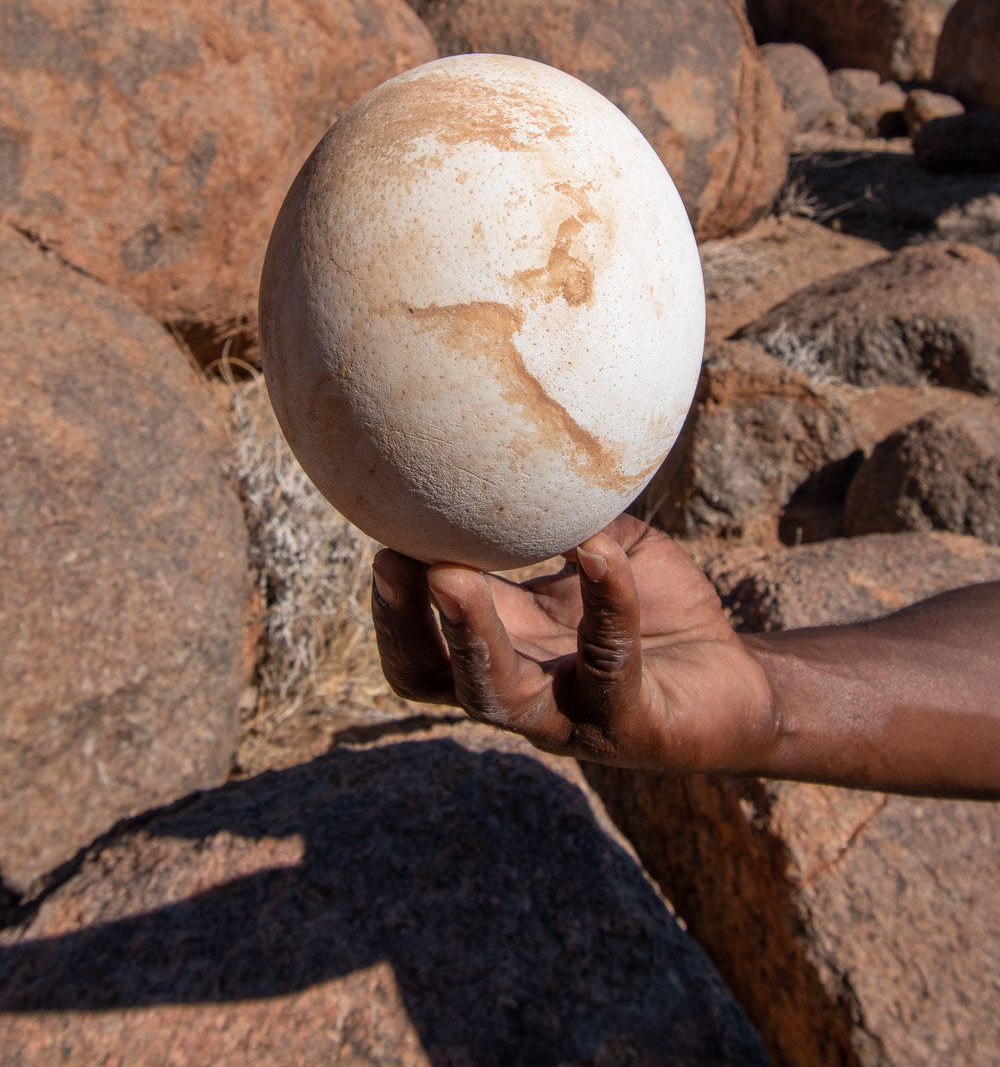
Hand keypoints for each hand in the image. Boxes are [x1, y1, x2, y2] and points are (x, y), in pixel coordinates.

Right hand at [371, 515, 777, 771]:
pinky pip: (610, 667)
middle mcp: (524, 688)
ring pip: (497, 695)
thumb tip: (530, 425)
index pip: (422, 646)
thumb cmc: (662, 611)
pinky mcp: (633, 726)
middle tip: (394, 563)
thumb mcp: (605, 546)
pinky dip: (603, 604)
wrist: (743, 681)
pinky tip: (598, 551)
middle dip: (406, 625)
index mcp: (507, 647)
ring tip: (452, 576)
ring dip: (470, 635)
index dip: (392, 607)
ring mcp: (572, 715)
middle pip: (434, 679)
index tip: (380, 541)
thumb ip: (566, 508)